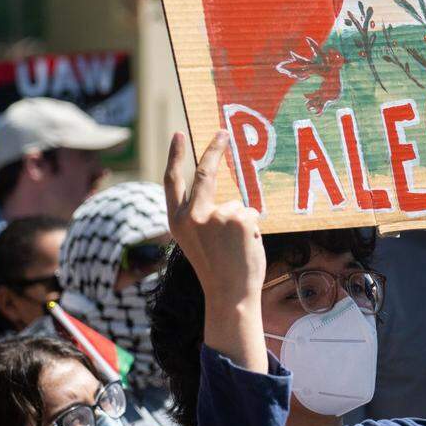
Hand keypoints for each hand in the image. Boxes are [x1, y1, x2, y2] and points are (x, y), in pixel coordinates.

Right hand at [164, 131, 268, 370]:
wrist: (229, 294)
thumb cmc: (217, 270)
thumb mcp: (198, 241)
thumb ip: (204, 217)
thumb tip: (228, 197)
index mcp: (177, 222)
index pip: (172, 181)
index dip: (174, 157)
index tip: (177, 135)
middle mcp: (192, 215)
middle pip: (205, 173)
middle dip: (214, 149)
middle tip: (223, 131)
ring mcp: (216, 214)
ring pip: (237, 205)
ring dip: (243, 223)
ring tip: (236, 248)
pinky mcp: (239, 217)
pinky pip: (252, 213)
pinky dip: (253, 229)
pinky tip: (246, 246)